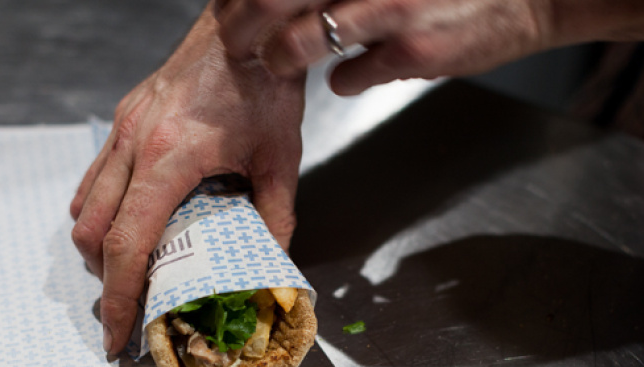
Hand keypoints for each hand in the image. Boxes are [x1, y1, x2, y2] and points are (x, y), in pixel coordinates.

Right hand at [70, 3, 305, 356]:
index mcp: (171, 158)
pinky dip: (102, 212)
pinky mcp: (123, 121)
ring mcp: (122, 130)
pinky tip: (130, 222)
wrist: (244, 28)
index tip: (118, 334)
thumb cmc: (264, 85)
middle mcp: (134, 144)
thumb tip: (270, 266)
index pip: (128, 244)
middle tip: (130, 307)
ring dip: (99, 247)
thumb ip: (276, 217)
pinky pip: (94, 179)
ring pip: (84, 205)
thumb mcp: (282, 157)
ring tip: (132, 269)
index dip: (120, 297)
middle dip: (105, 280)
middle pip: (92, 233)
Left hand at [216, 0, 553, 95]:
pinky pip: (349, 76)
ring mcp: (388, 6)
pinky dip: (340, 81)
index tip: (232, 3)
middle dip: (243, 24)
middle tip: (238, 38)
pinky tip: (344, 79)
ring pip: (300, 41)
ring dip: (280, 57)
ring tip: (279, 61)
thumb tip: (306, 7)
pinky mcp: (411, 49)